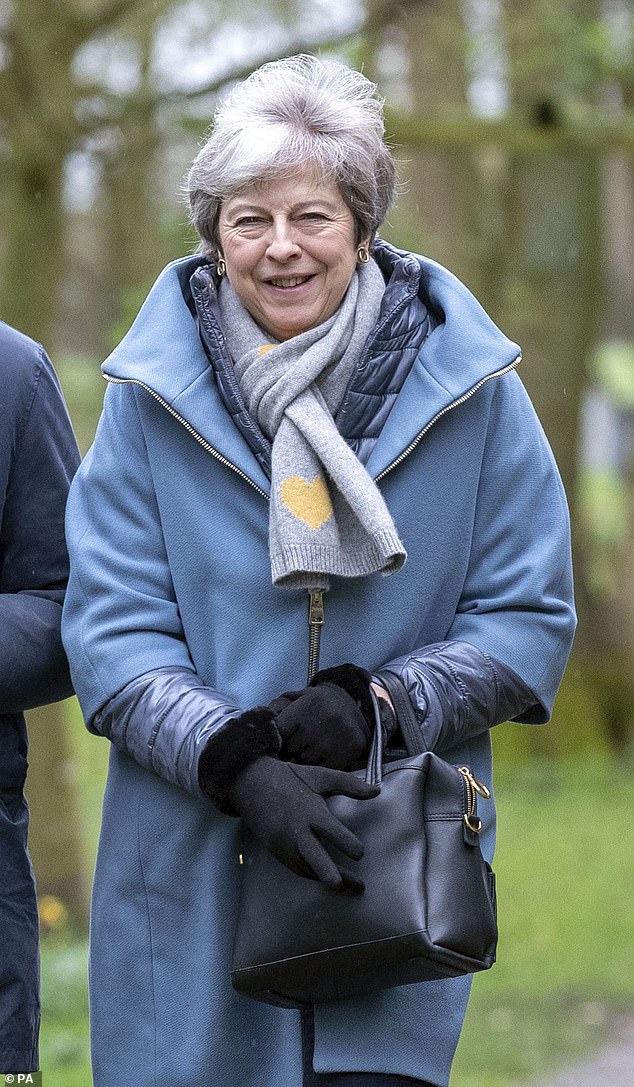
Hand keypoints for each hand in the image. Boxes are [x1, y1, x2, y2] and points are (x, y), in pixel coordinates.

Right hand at [229, 756, 378, 892]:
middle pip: (314, 857)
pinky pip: (297, 868)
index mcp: (310, 811)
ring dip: (327, 879)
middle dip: (328, 873)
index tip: (360, 853)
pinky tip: (328, 879)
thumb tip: (377, 791)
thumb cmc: (290, 778)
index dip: (347, 843)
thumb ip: (349, 784)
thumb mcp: (320, 776)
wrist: (250, 783)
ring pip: (307, 868)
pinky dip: (312, 875)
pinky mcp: (277, 850)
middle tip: (344, 886)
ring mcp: (284, 843)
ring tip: (350, 888)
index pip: (331, 831)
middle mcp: (297, 830)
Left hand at [272, 664, 396, 769]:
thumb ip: (279, 706)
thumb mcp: (301, 696)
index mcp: (306, 706)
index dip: (275, 738)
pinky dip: (321, 764)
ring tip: (312, 746)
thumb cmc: (322, 703)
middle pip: (290, 749)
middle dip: (290, 748)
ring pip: (305, 761)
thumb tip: (261, 720)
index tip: (278, 739)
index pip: (278, 731)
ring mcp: (333, 741)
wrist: (359, 705)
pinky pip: (323, 768)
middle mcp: (320, 722)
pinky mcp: (346, 754)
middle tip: (297, 742)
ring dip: (305, 757)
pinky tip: (325, 752)